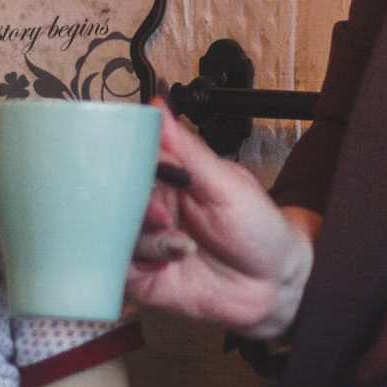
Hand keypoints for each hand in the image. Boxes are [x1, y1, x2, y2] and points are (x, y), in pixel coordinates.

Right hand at [127, 103, 313, 337]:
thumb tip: (160, 102)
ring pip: (113, 233)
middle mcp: (150, 206)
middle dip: (132, 205)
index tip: (130, 166)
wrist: (274, 284)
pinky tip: (167, 264)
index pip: (129, 158)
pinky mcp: (141, 276)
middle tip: (162, 215)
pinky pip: (117, 269)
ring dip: (144, 238)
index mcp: (168, 176)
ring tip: (180, 244)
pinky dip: (137, 265)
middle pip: (113, 196)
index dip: (123, 160)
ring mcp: (144, 241)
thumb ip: (188, 149)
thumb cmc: (258, 228)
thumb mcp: (227, 184)